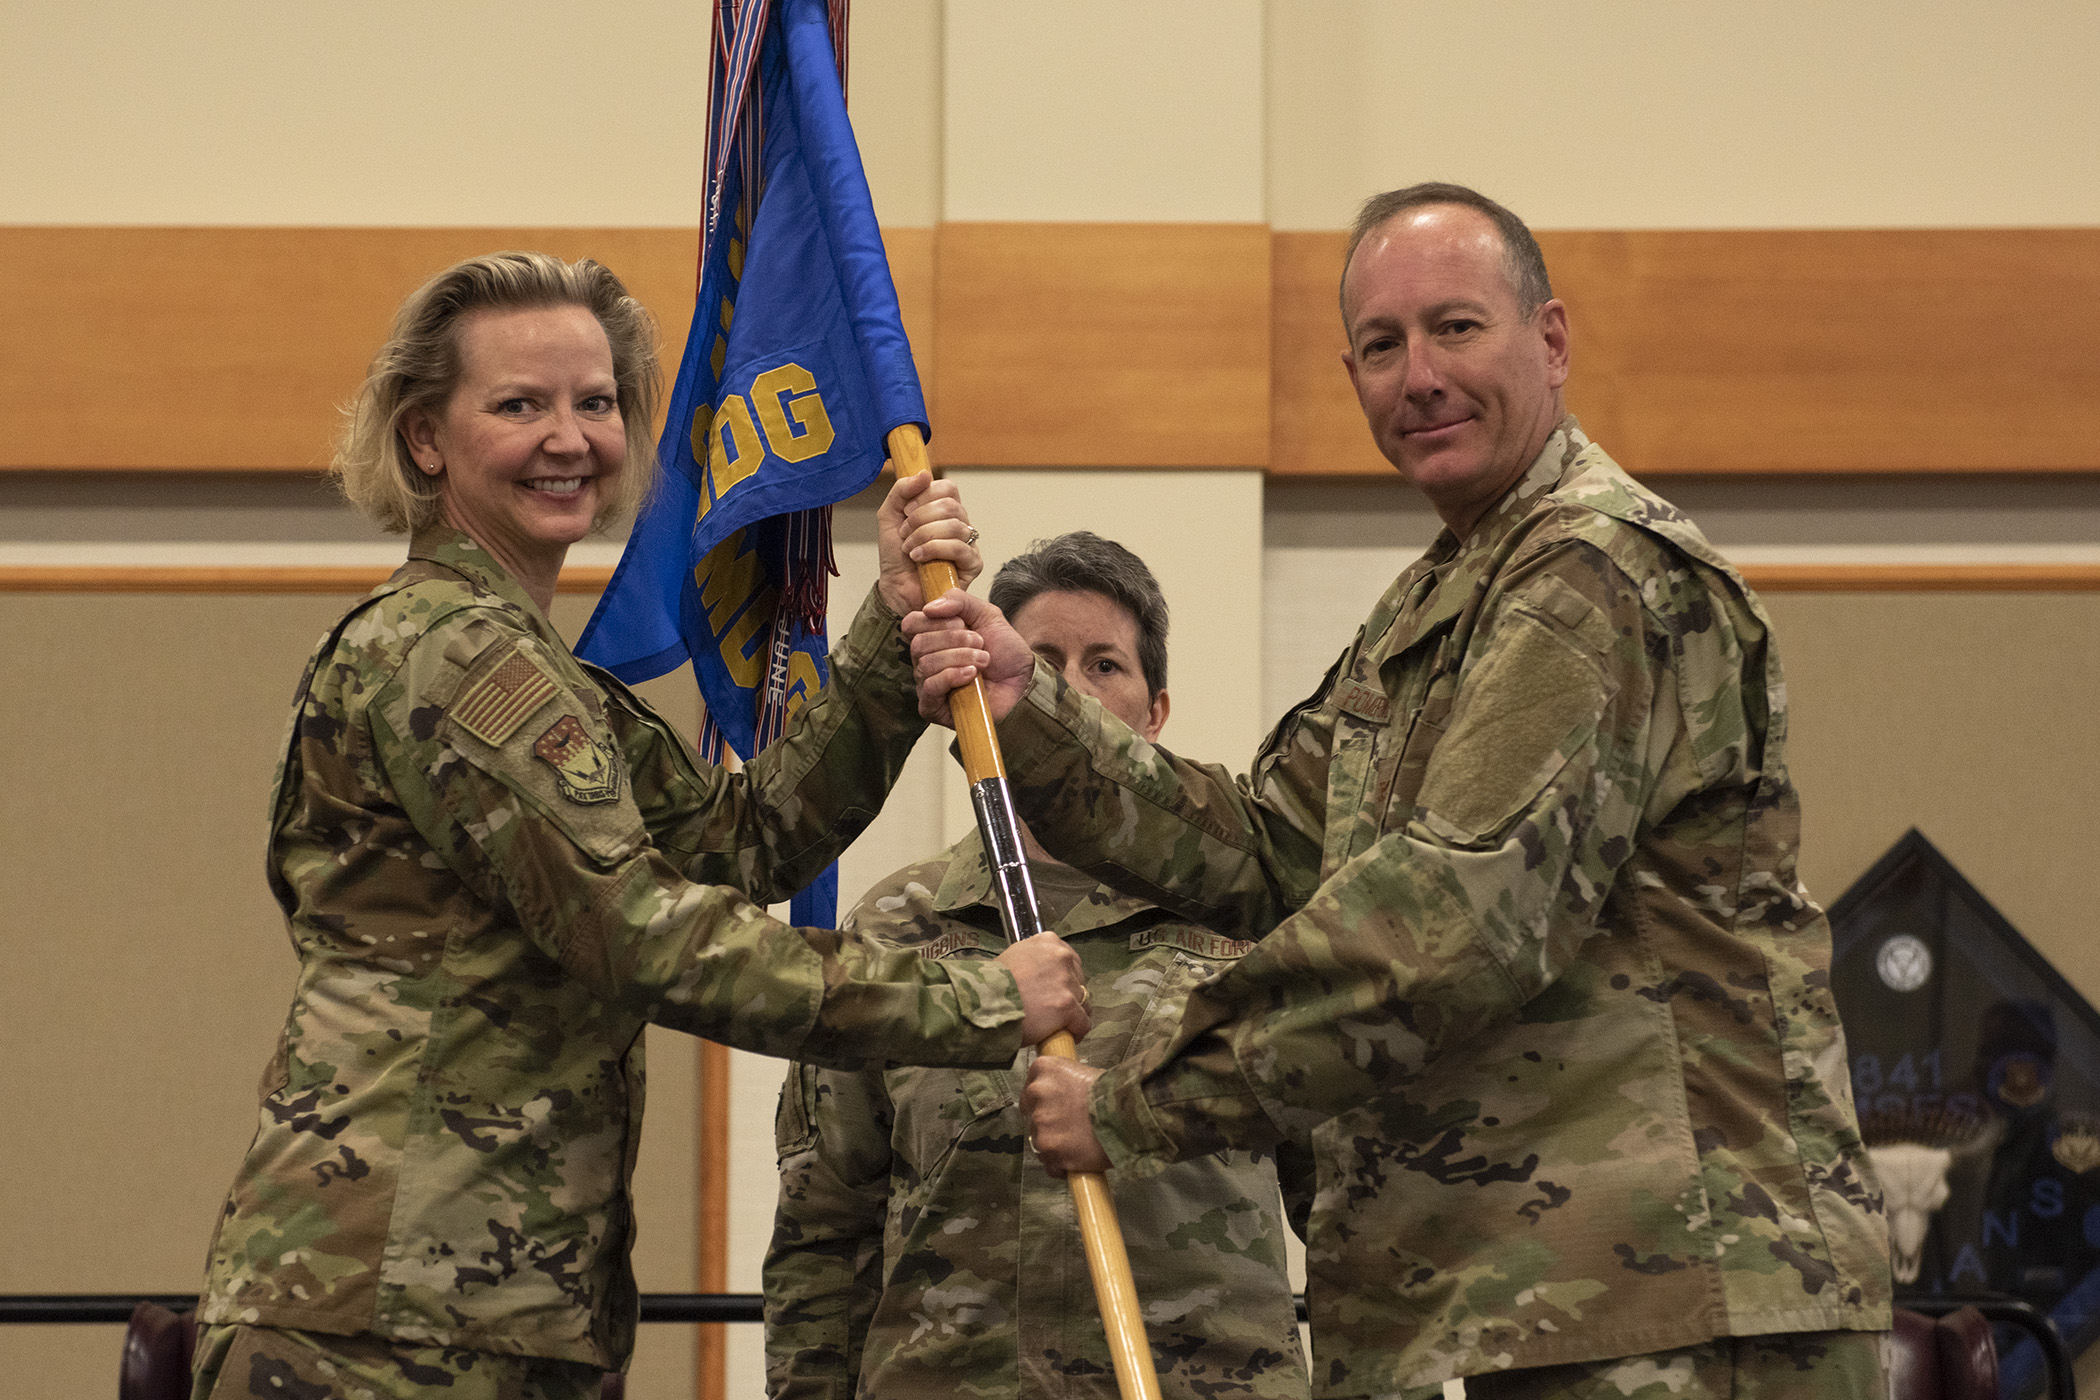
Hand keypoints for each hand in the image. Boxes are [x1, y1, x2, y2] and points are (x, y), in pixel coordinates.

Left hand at [876, 472, 980, 614]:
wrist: (895, 587)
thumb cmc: (896, 555)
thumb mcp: (889, 515)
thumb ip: (901, 491)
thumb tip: (924, 474)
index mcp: (944, 510)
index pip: (948, 488)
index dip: (926, 495)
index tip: (907, 511)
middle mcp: (960, 524)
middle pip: (951, 506)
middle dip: (921, 519)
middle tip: (905, 533)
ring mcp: (969, 543)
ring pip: (954, 526)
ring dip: (923, 536)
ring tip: (909, 549)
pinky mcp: (972, 564)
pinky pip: (959, 548)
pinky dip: (934, 549)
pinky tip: (919, 558)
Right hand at [904, 589, 1035, 726]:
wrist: (1022, 678)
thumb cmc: (1004, 650)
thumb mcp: (986, 614)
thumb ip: (960, 600)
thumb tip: (930, 608)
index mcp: (932, 637)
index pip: (911, 624)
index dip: (934, 620)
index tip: (961, 622)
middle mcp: (925, 660)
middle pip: (919, 644)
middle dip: (953, 640)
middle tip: (979, 643)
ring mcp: (927, 685)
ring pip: (926, 664)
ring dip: (960, 658)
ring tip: (983, 660)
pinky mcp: (933, 707)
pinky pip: (930, 688)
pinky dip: (951, 677)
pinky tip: (971, 675)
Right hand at [996, 931, 1090, 1044]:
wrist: (982, 1002)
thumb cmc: (991, 984)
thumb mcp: (1013, 958)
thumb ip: (1034, 962)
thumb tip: (1041, 977)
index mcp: (1048, 942)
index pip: (1070, 960)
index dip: (1065, 979)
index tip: (1057, 991)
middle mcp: (1061, 957)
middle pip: (1079, 981)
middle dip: (1070, 996)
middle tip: (1053, 1010)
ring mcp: (1065, 981)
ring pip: (1084, 1002)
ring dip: (1073, 1014)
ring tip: (1057, 1025)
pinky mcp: (1067, 1005)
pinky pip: (1082, 1023)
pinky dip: (1075, 1032)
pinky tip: (1063, 1036)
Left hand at [1023, 1057, 1109, 1176]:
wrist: (1128, 1114)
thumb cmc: (1114, 1093)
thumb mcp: (1085, 1073)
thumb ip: (1064, 1083)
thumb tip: (1062, 1096)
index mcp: (1044, 1069)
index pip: (1031, 1088)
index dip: (1044, 1101)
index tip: (1056, 1106)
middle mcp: (1037, 1093)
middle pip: (1032, 1114)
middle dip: (1048, 1122)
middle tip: (1070, 1125)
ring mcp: (1041, 1124)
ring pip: (1039, 1140)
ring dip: (1055, 1144)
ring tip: (1079, 1143)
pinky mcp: (1049, 1150)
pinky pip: (1049, 1164)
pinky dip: (1061, 1166)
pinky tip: (1079, 1159)